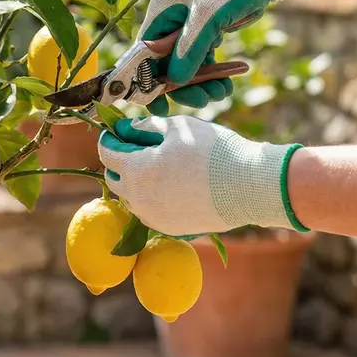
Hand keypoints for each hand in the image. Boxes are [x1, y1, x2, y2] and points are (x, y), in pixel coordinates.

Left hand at [97, 116, 307, 236]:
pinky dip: (149, 199)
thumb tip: (124, 130)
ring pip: (130, 198)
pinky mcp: (168, 228)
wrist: (249, 187)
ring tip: (154, 167)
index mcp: (136, 170)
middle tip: (135, 148)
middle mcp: (138, 198)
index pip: (107, 154)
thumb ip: (145, 128)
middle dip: (119, 162)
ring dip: (134, 182)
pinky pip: (148, 212)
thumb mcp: (178, 128)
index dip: (110, 140)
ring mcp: (152, 217)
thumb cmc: (213, 151)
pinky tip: (168, 187)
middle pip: (114, 179)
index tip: (117, 133)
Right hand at [141, 0, 313, 114]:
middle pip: (165, 65)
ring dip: (200, 84)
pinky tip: (227, 84)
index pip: (143, 54)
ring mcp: (188, 29)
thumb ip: (189, 49)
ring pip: (186, 66)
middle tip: (201, 102)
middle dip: (181, 86)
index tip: (158, 106)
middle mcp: (170, 23)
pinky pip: (203, 61)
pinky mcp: (207, 33)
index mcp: (160, 14)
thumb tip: (173, 81)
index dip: (146, 81)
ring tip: (221, 94)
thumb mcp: (208, 16)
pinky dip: (213, 74)